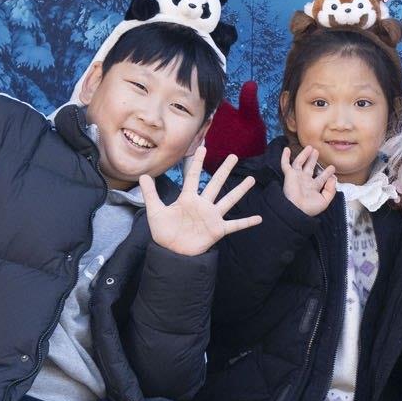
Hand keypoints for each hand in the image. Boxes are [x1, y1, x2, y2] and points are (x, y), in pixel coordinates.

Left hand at [143, 150, 262, 256]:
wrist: (171, 253)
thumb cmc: (164, 233)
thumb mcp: (155, 211)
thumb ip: (151, 194)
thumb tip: (143, 175)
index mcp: (188, 198)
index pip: (193, 176)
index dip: (197, 162)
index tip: (203, 147)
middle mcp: (202, 204)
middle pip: (216, 183)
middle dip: (224, 170)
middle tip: (234, 156)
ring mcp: (212, 217)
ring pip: (228, 200)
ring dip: (240, 190)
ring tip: (251, 180)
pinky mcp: (217, 230)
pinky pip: (235, 225)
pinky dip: (247, 222)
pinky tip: (259, 218)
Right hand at [281, 146, 336, 216]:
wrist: (296, 209)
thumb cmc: (309, 207)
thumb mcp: (325, 201)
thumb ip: (330, 190)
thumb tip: (333, 178)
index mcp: (313, 187)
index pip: (321, 178)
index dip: (327, 173)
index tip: (332, 167)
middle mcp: (305, 181)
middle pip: (309, 167)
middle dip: (313, 160)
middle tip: (317, 151)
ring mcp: (296, 177)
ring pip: (299, 163)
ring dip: (304, 155)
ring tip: (309, 147)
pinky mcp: (289, 175)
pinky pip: (285, 164)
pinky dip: (285, 157)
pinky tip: (286, 149)